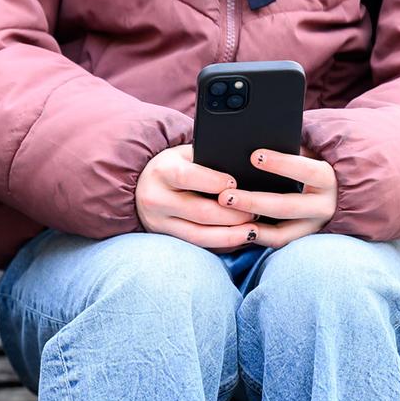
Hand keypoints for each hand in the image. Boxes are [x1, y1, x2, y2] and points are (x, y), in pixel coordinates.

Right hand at [135, 144, 259, 249]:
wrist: (142, 186)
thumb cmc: (175, 165)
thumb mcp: (186, 155)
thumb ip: (209, 160)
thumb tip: (246, 170)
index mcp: (162, 172)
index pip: (188, 177)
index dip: (214, 182)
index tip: (237, 184)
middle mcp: (156, 200)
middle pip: (199, 212)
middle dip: (232, 214)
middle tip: (257, 211)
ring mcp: (158, 223)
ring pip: (199, 236)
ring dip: (230, 236)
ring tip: (253, 231)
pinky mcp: (166, 238)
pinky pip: (198, 246)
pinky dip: (221, 245)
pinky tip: (240, 240)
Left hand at [217, 149, 338, 247]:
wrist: (334, 192)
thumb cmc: (312, 163)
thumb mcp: (308, 152)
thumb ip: (291, 149)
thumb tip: (257, 143)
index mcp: (327, 179)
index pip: (306, 171)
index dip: (281, 164)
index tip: (254, 156)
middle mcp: (324, 206)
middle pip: (286, 206)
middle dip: (253, 202)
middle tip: (224, 196)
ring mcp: (312, 226)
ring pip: (280, 232)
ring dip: (249, 225)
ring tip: (224, 219)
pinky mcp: (300, 239)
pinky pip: (275, 242)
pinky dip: (252, 237)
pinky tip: (231, 230)